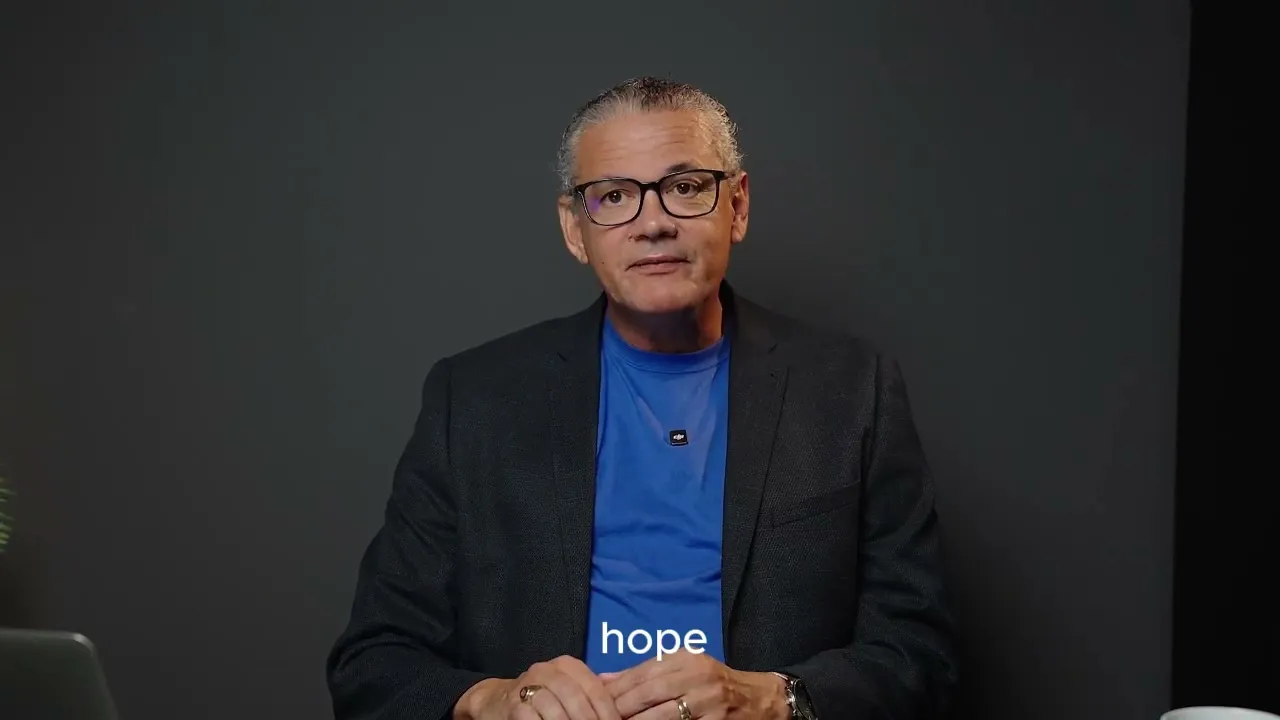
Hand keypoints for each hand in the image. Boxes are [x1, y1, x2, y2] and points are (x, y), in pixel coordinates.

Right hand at [455, 655, 621, 719]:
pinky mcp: (513, 706)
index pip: (595, 688)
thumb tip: (624, 699)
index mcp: (567, 666)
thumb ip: (592, 692)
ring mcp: (527, 686)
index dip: (608, 712)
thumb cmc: (541, 698)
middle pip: (576, 698)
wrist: (496, 701)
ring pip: (555, 710)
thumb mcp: (567, 688)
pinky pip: (533, 719)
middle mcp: (547, 670)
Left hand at [603, 650, 788, 719]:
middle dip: (623, 709)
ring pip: (664, 717)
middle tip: (600, 718)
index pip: (643, 673)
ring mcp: (710, 703)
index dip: (617, 689)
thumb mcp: (684, 668)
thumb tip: (602, 679)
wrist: (760, 700)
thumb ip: (645, 673)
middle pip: (650, 694)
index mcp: (687, 660)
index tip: (595, 701)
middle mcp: (699, 678)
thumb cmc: (715, 682)